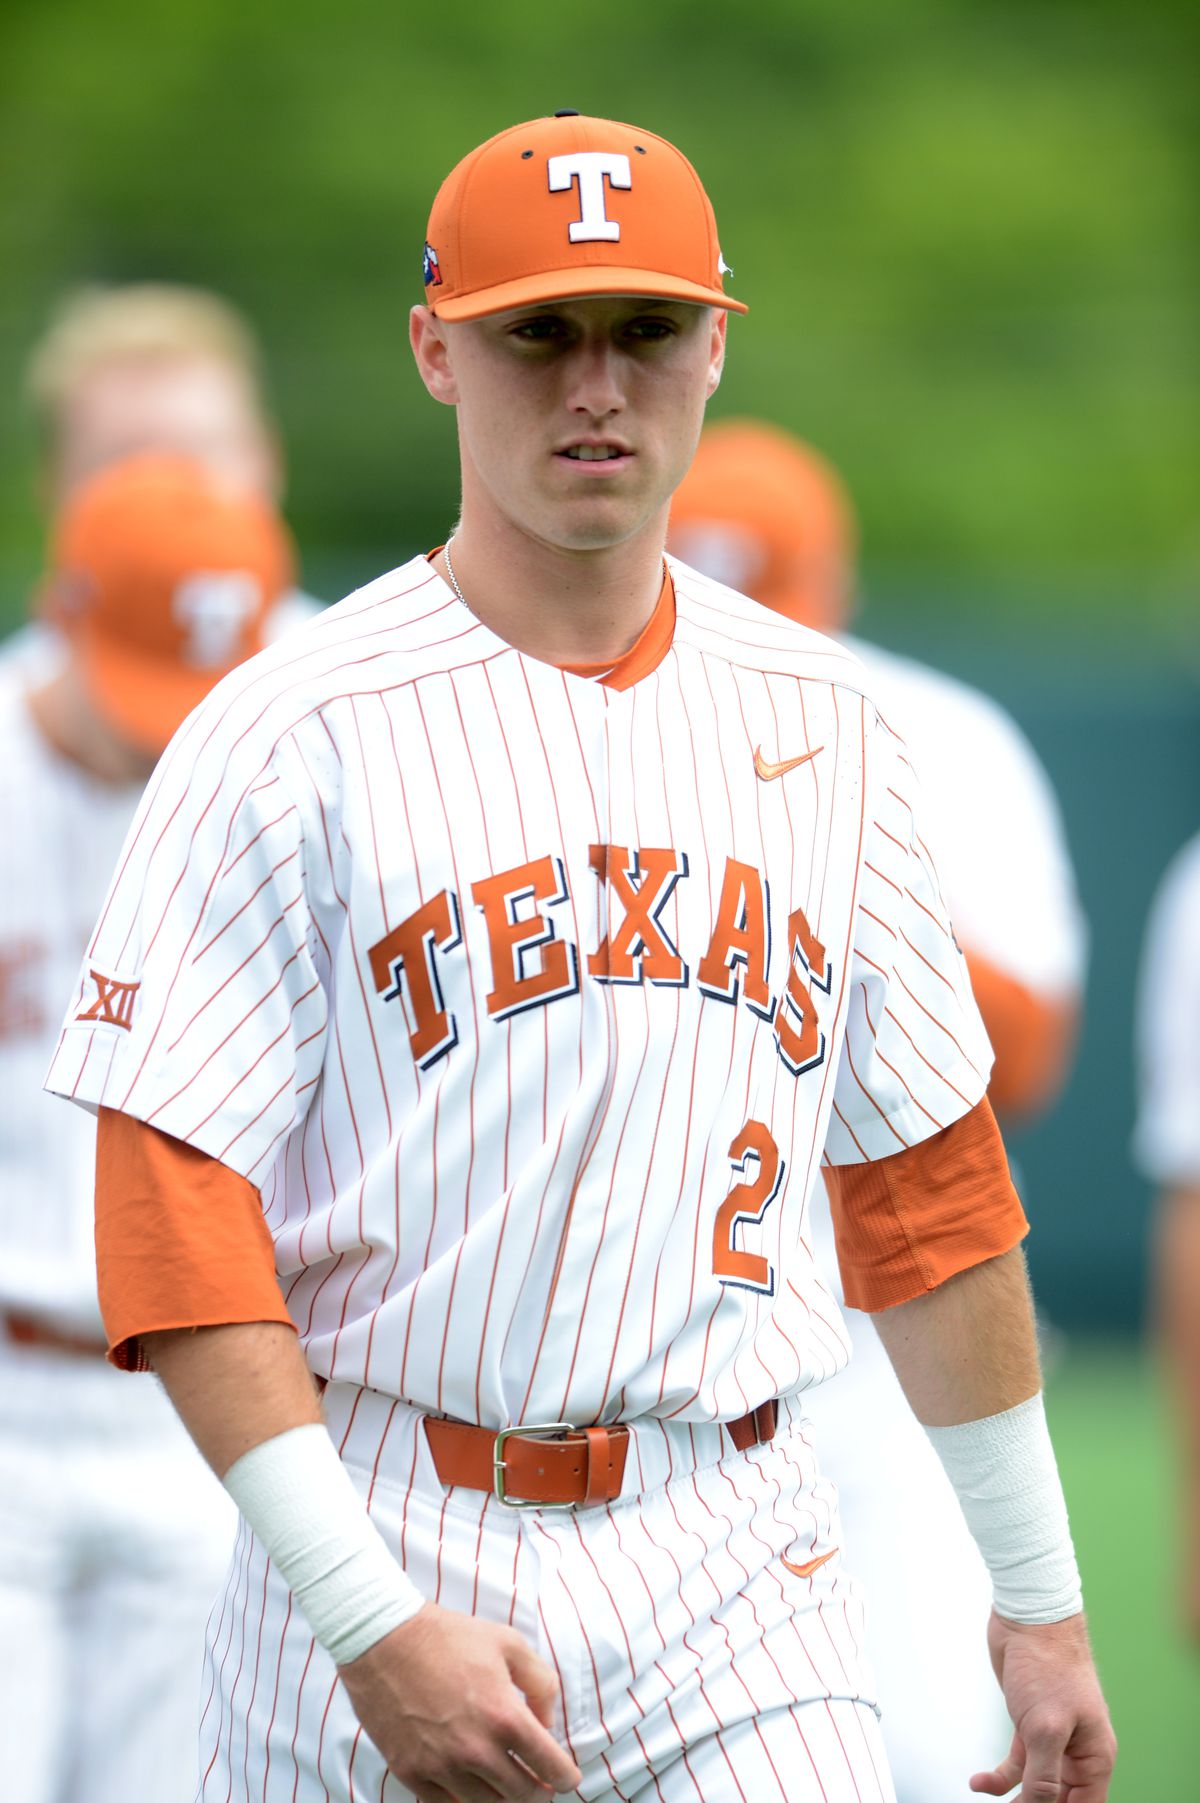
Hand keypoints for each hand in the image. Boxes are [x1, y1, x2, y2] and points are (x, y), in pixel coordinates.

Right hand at [337, 1602, 582, 1800]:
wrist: (386, 1639)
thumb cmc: (449, 1637)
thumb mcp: (509, 1643)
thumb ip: (540, 1683)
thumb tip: (546, 1722)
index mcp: (505, 1716)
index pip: (549, 1765)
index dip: (565, 1777)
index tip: (567, 1779)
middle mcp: (476, 1750)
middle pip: (521, 1795)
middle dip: (538, 1793)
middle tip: (541, 1786)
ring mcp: (441, 1766)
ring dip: (504, 1799)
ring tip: (508, 1787)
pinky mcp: (411, 1772)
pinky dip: (465, 1802)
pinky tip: (473, 1789)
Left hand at [970, 1610, 1116, 1800]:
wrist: (1029, 1617)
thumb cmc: (1049, 1665)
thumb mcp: (1046, 1728)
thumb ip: (1043, 1776)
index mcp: (1095, 1756)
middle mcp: (1078, 1751)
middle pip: (1060, 1800)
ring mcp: (1053, 1738)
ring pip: (1036, 1784)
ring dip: (1014, 1798)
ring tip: (987, 1800)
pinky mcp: (1029, 1724)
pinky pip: (1017, 1762)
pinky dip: (999, 1776)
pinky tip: (978, 1782)